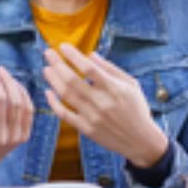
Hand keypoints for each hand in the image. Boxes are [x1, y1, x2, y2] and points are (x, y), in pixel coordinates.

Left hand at [43, 45, 168, 166]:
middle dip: (57, 64)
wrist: (141, 141)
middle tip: (48, 53)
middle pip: (72, 80)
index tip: (63, 46)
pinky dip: (54, 103)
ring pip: (66, 95)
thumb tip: (90, 54)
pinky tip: (48, 92)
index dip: (73, 56)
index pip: (89, 68)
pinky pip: (64, 115)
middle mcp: (101, 102)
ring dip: (53, 80)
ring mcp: (92, 117)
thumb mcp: (131, 85)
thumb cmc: (137, 109)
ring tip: (46, 69)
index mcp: (114, 89)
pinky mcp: (86, 129)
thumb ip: (110, 69)